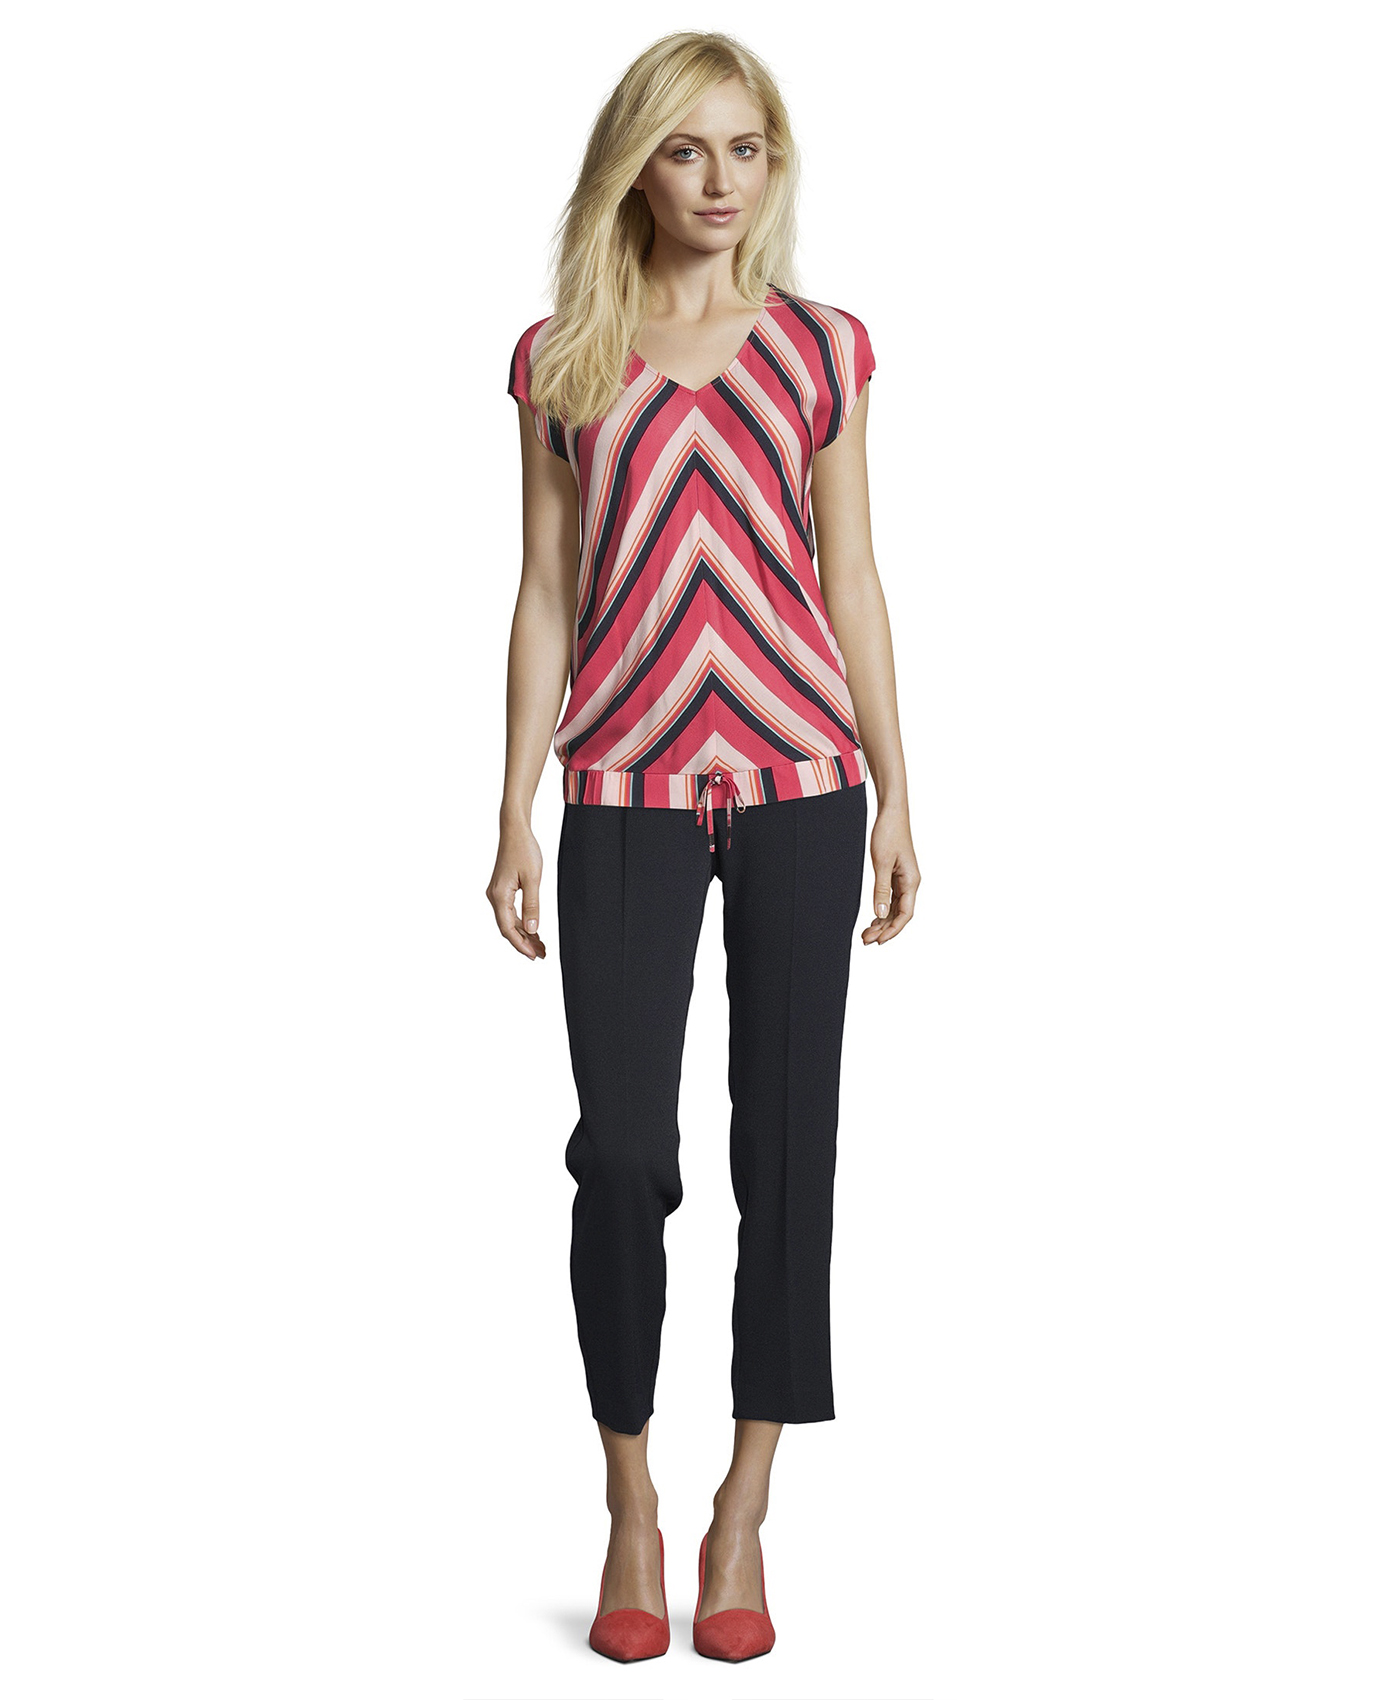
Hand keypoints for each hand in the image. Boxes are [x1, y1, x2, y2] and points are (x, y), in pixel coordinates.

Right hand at [488, 819, 545, 959]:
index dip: (520, 944)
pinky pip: (510, 912)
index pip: (507, 928)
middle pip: (507, 928)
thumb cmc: (524, 850)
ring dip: (524, 934)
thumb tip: (532, 929)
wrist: (514, 830)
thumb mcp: (533, 878)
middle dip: (524, 942)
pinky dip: (521, 923)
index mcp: (499, 896)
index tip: (534, 955)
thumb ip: (532, 906)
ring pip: (509, 921)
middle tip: (542, 954)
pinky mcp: (501, 890)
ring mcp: (496, 893)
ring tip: (541, 946)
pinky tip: (533, 930)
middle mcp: (494, 897)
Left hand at [862, 806, 918, 945]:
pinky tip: (874, 918)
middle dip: (884, 929)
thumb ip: (881, 889)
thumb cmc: (889, 833)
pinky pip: (892, 899)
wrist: (892, 812)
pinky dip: (883, 910)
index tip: (878, 941)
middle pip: (900, 914)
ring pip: (895, 908)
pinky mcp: (896, 875)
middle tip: (865, 939)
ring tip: (866, 933)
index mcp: (911, 881)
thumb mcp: (881, 862)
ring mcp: (904, 879)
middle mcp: (910, 883)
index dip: (893, 930)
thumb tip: (881, 913)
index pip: (905, 914)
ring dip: (882, 922)